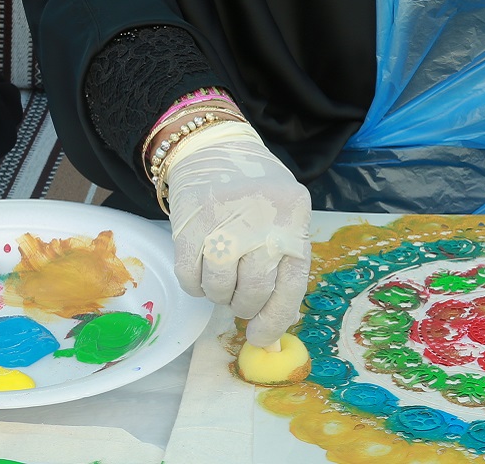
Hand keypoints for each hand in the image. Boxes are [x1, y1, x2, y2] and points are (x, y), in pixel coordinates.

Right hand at [160, 123, 310, 346]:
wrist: (212, 146)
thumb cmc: (254, 189)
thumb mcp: (283, 215)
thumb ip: (282, 264)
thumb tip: (272, 329)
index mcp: (294, 219)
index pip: (291, 285)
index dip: (276, 320)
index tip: (261, 337)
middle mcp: (262, 219)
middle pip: (253, 290)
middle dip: (244, 308)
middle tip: (239, 302)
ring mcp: (223, 221)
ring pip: (219, 288)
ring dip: (219, 296)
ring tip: (221, 281)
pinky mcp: (190, 224)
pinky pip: (190, 277)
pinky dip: (195, 286)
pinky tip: (201, 273)